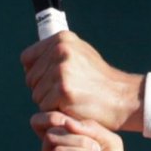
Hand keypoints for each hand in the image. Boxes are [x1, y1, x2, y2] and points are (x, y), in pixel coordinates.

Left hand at [21, 31, 144, 131]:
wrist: (123, 98)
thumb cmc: (100, 81)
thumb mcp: (81, 55)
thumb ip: (57, 53)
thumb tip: (28, 61)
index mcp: (63, 39)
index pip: (27, 59)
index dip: (36, 73)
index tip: (50, 81)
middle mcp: (61, 50)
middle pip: (30, 79)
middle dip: (44, 90)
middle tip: (67, 93)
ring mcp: (62, 70)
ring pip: (36, 94)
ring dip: (50, 102)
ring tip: (72, 99)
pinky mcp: (63, 90)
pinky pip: (44, 107)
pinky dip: (56, 111)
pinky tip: (73, 107)